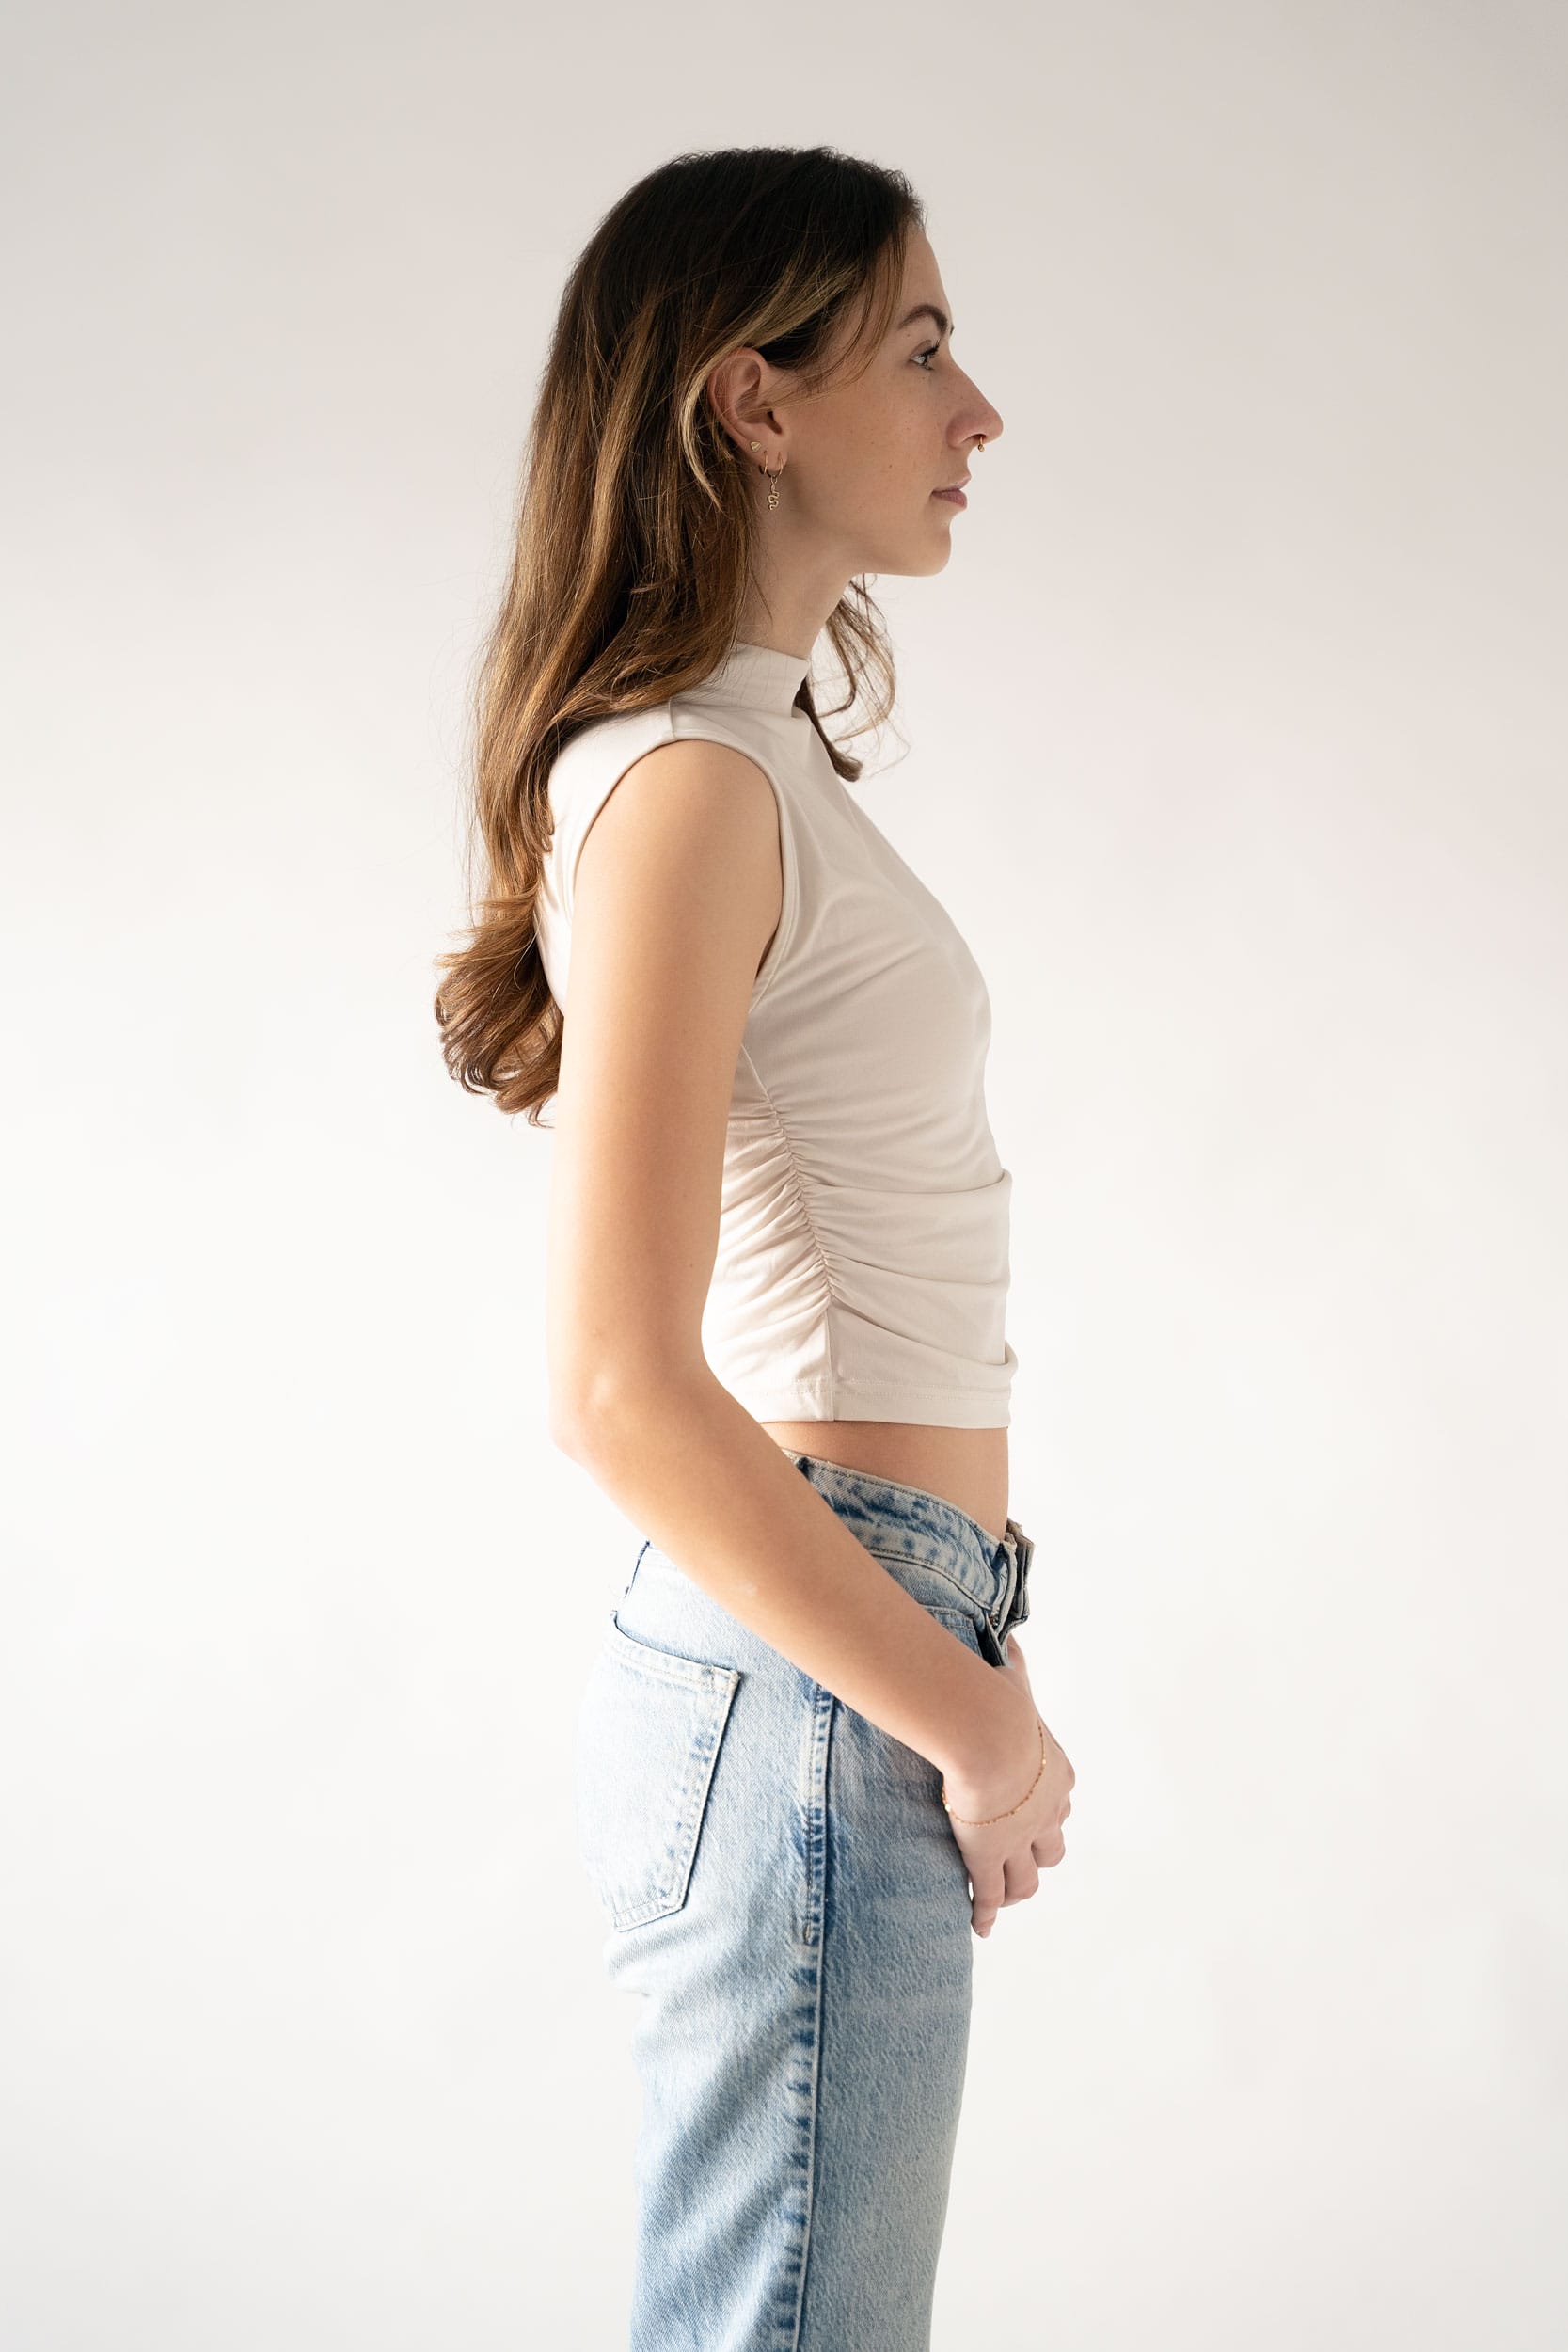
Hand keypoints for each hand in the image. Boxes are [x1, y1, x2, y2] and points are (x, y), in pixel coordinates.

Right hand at [940, 1636, 1073, 1938]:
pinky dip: (986, 1913)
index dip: (1048, 1809)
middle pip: (1053, 1848)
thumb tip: (1010, 1641)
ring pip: (1026, 1880)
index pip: (1060, 1799)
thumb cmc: (996, 1702)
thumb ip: (1013, 1667)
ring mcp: (1018, 1839)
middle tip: (1021, 1859)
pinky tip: (981, 1926)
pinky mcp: (988, 1859)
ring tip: (1002, 1897)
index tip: (1037, 1812)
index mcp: (1054, 1772)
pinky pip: (989, 1896)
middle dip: (1039, 1854)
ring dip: (1015, 1889)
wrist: (986, 1733)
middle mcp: (1045, 1812)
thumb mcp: (1012, 1678)